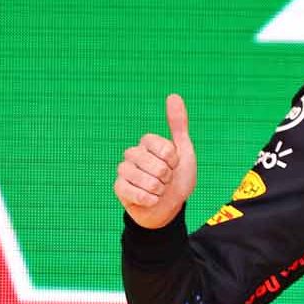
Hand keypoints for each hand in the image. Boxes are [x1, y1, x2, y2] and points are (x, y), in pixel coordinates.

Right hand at [115, 94, 197, 228]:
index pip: (163, 147)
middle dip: (167, 176)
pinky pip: (134, 193)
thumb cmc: (178, 179)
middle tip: (167, 180)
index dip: (173, 159)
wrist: (171, 207)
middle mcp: (132, 154)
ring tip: (159, 190)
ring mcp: (124, 171)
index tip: (175, 164)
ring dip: (159, 189)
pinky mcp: (119, 188)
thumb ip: (178, 125)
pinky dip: (149, 199)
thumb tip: (174, 95)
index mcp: (147, 143)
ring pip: (144, 179)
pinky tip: (151, 199)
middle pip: (154, 164)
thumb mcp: (184, 151)